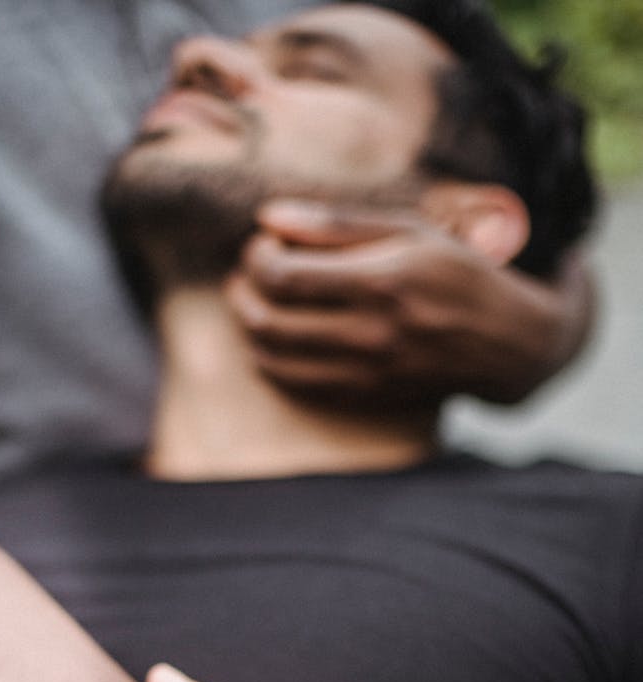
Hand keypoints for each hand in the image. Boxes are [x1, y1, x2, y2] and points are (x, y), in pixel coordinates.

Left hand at [228, 200, 592, 404]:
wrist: (505, 345)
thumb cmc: (456, 273)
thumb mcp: (410, 230)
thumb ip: (337, 224)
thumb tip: (268, 217)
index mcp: (382, 283)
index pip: (283, 276)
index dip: (257, 257)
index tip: (264, 242)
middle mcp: (371, 335)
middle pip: (267, 321)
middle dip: (243, 291)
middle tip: (249, 272)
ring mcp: (365, 374)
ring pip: (272, 360)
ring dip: (250, 328)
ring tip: (258, 301)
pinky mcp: (363, 398)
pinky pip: (293, 386)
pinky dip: (271, 359)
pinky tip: (280, 334)